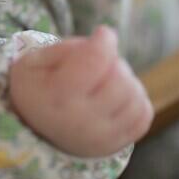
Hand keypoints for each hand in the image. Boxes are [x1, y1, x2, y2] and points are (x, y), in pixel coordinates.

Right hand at [9, 26, 152, 157]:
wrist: (35, 128)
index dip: (105, 40)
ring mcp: (101, 137)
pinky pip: (143, 116)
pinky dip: (135, 100)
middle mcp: (81, 121)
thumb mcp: (35, 59)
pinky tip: (117, 96)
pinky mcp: (115, 145)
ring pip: (135, 96)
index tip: (102, 34)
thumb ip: (69, 48)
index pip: (96, 61)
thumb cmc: (37, 86)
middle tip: (100, 62)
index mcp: (58, 96)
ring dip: (126, 80)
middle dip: (114, 61)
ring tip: (107, 80)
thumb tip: (105, 43)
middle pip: (120, 78)